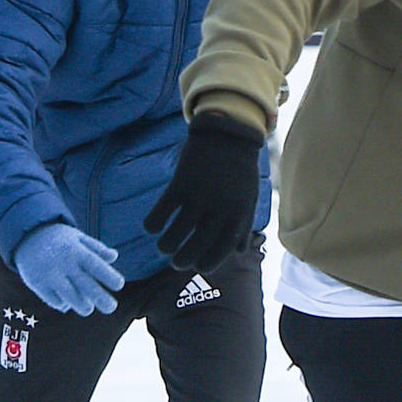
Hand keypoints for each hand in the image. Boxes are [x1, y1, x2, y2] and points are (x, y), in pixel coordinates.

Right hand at [12, 223, 124, 317]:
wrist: (26, 236)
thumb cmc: (59, 239)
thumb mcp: (78, 238)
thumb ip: (96, 248)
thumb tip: (114, 256)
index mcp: (75, 250)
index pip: (95, 264)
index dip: (108, 276)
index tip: (119, 285)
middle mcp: (63, 263)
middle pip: (85, 284)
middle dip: (100, 298)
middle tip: (111, 308)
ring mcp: (49, 275)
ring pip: (70, 296)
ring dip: (82, 305)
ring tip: (88, 308)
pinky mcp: (37, 284)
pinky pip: (54, 300)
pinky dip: (62, 304)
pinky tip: (67, 303)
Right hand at [143, 114, 265, 274]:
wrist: (229, 135)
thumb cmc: (240, 170)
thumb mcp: (249, 199)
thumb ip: (243, 226)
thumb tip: (238, 252)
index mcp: (237, 218)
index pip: (219, 253)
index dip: (206, 264)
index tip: (197, 266)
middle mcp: (218, 212)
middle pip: (194, 250)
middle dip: (182, 261)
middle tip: (176, 263)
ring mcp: (199, 199)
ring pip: (174, 236)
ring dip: (165, 246)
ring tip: (163, 246)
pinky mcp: (180, 185)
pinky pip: (160, 214)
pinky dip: (152, 224)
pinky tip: (152, 227)